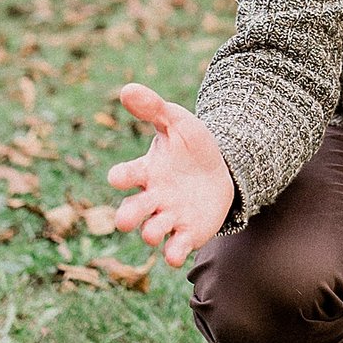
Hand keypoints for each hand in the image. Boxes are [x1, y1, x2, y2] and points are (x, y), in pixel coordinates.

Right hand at [107, 84, 235, 267]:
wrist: (221, 169)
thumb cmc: (192, 146)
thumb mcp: (178, 123)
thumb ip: (154, 108)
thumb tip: (127, 88)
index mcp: (146, 172)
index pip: (124, 175)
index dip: (121, 176)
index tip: (120, 176)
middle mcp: (151, 198)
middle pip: (130, 211)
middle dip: (127, 216)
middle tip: (127, 219)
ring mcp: (168, 216)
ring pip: (151, 232)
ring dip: (151, 233)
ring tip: (155, 232)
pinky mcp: (188, 232)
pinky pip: (176, 248)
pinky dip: (174, 253)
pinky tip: (175, 254)